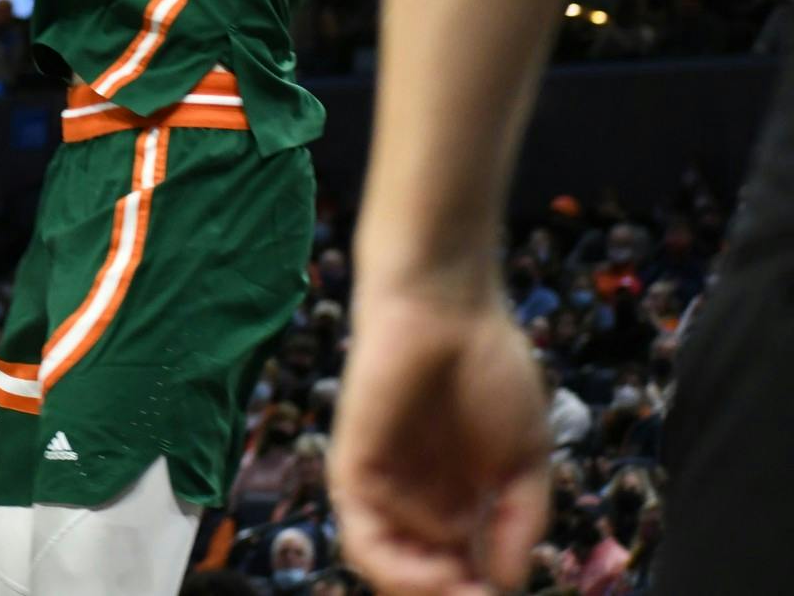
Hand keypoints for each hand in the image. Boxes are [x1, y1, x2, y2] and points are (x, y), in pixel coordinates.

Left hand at [332, 290, 550, 595]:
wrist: (447, 308)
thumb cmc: (489, 368)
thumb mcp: (524, 460)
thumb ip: (520, 523)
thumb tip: (509, 584)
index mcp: (457, 500)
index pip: (463, 569)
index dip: (481, 589)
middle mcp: (416, 500)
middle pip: (424, 574)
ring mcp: (382, 486)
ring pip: (390, 564)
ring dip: (424, 590)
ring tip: (462, 595)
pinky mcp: (352, 469)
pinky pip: (363, 535)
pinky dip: (396, 566)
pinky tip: (436, 574)